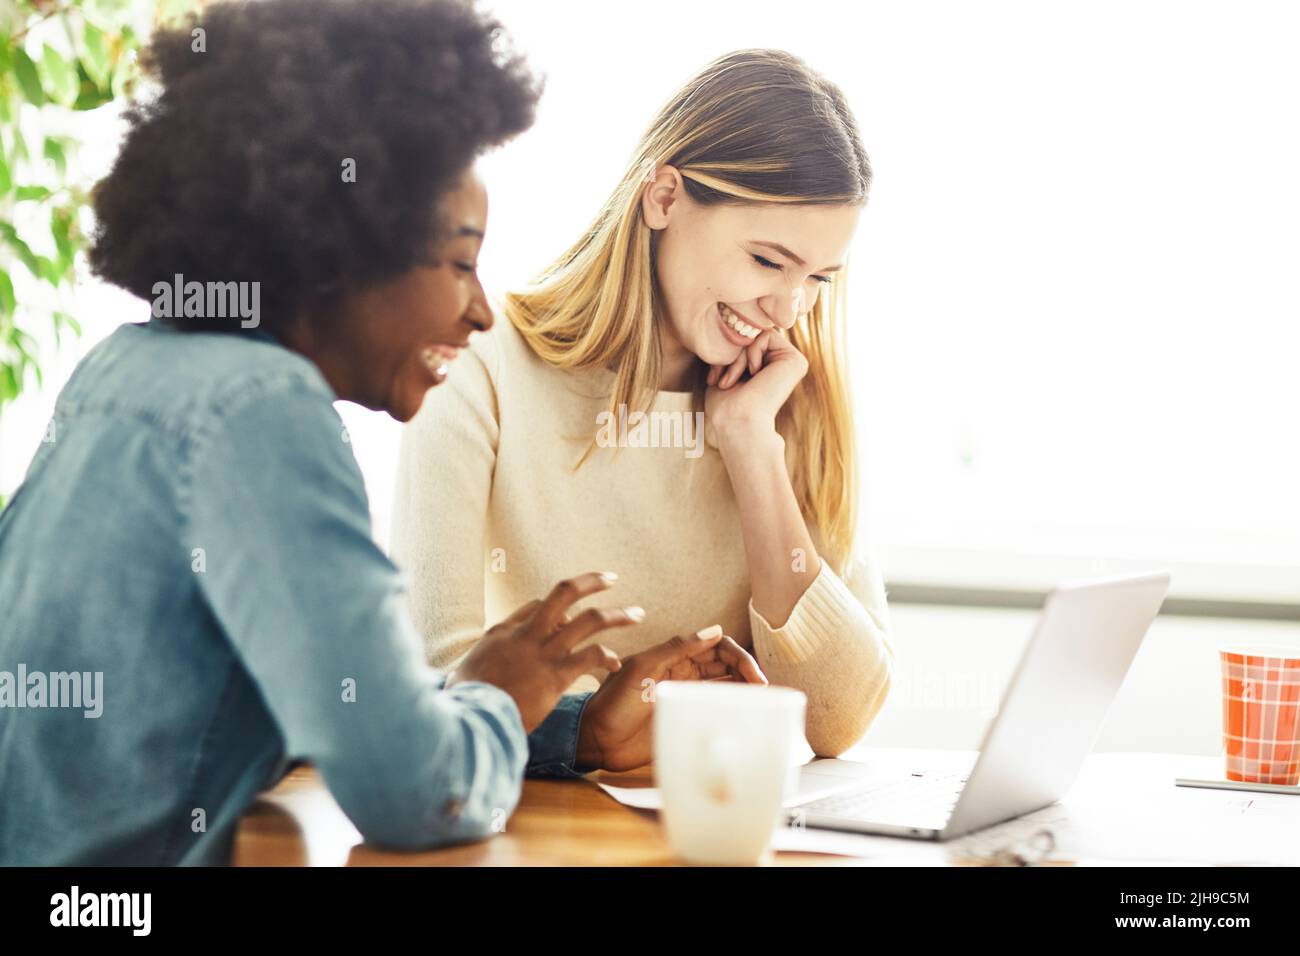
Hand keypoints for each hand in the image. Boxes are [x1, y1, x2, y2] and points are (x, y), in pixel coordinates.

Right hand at [446, 572, 641, 732]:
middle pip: (564, 594)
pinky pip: (591, 656)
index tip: (570, 617)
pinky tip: (616, 664)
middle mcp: (526, 633)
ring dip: (617, 615)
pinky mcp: (556, 676)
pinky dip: (608, 657)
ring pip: (589, 620)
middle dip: (591, 582)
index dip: (557, 608)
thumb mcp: (466, 671)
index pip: (538, 605)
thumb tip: (477, 672)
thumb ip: (483, 664)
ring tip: (636, 614)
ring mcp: (543, 653)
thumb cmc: (465, 701)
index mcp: (503, 630)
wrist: (469, 718)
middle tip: (611, 578)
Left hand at [576, 624, 766, 771]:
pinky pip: (716, 710)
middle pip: (727, 666)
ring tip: (761, 700)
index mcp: (674, 657)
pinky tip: (746, 714)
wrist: (595, 740)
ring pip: (725, 687)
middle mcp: (684, 675)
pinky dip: (733, 709)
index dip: (738, 656)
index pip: (717, 648)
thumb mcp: (642, 668)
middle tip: (762, 688)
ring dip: (745, 689)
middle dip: (748, 671)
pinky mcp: (686, 719)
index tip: (753, 674)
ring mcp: (687, 698)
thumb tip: (715, 631)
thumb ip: (676, 649)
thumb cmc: (611, 702)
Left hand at [704, 329, 807, 448]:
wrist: (736, 422)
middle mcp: (783, 365)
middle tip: (721, 380)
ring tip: (732, 381)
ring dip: (737, 357)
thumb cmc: (725, 406)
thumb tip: (732, 329)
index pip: (743, 342)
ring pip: (755, 335)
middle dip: (729, 355)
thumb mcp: (724, 371)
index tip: (714, 378)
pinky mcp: (796, 360)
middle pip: (749, 336)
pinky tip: (752, 374)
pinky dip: (749, 353)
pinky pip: (765, 335)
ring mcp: (791, 362)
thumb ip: (733, 351)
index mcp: (769, 369)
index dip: (724, 354)